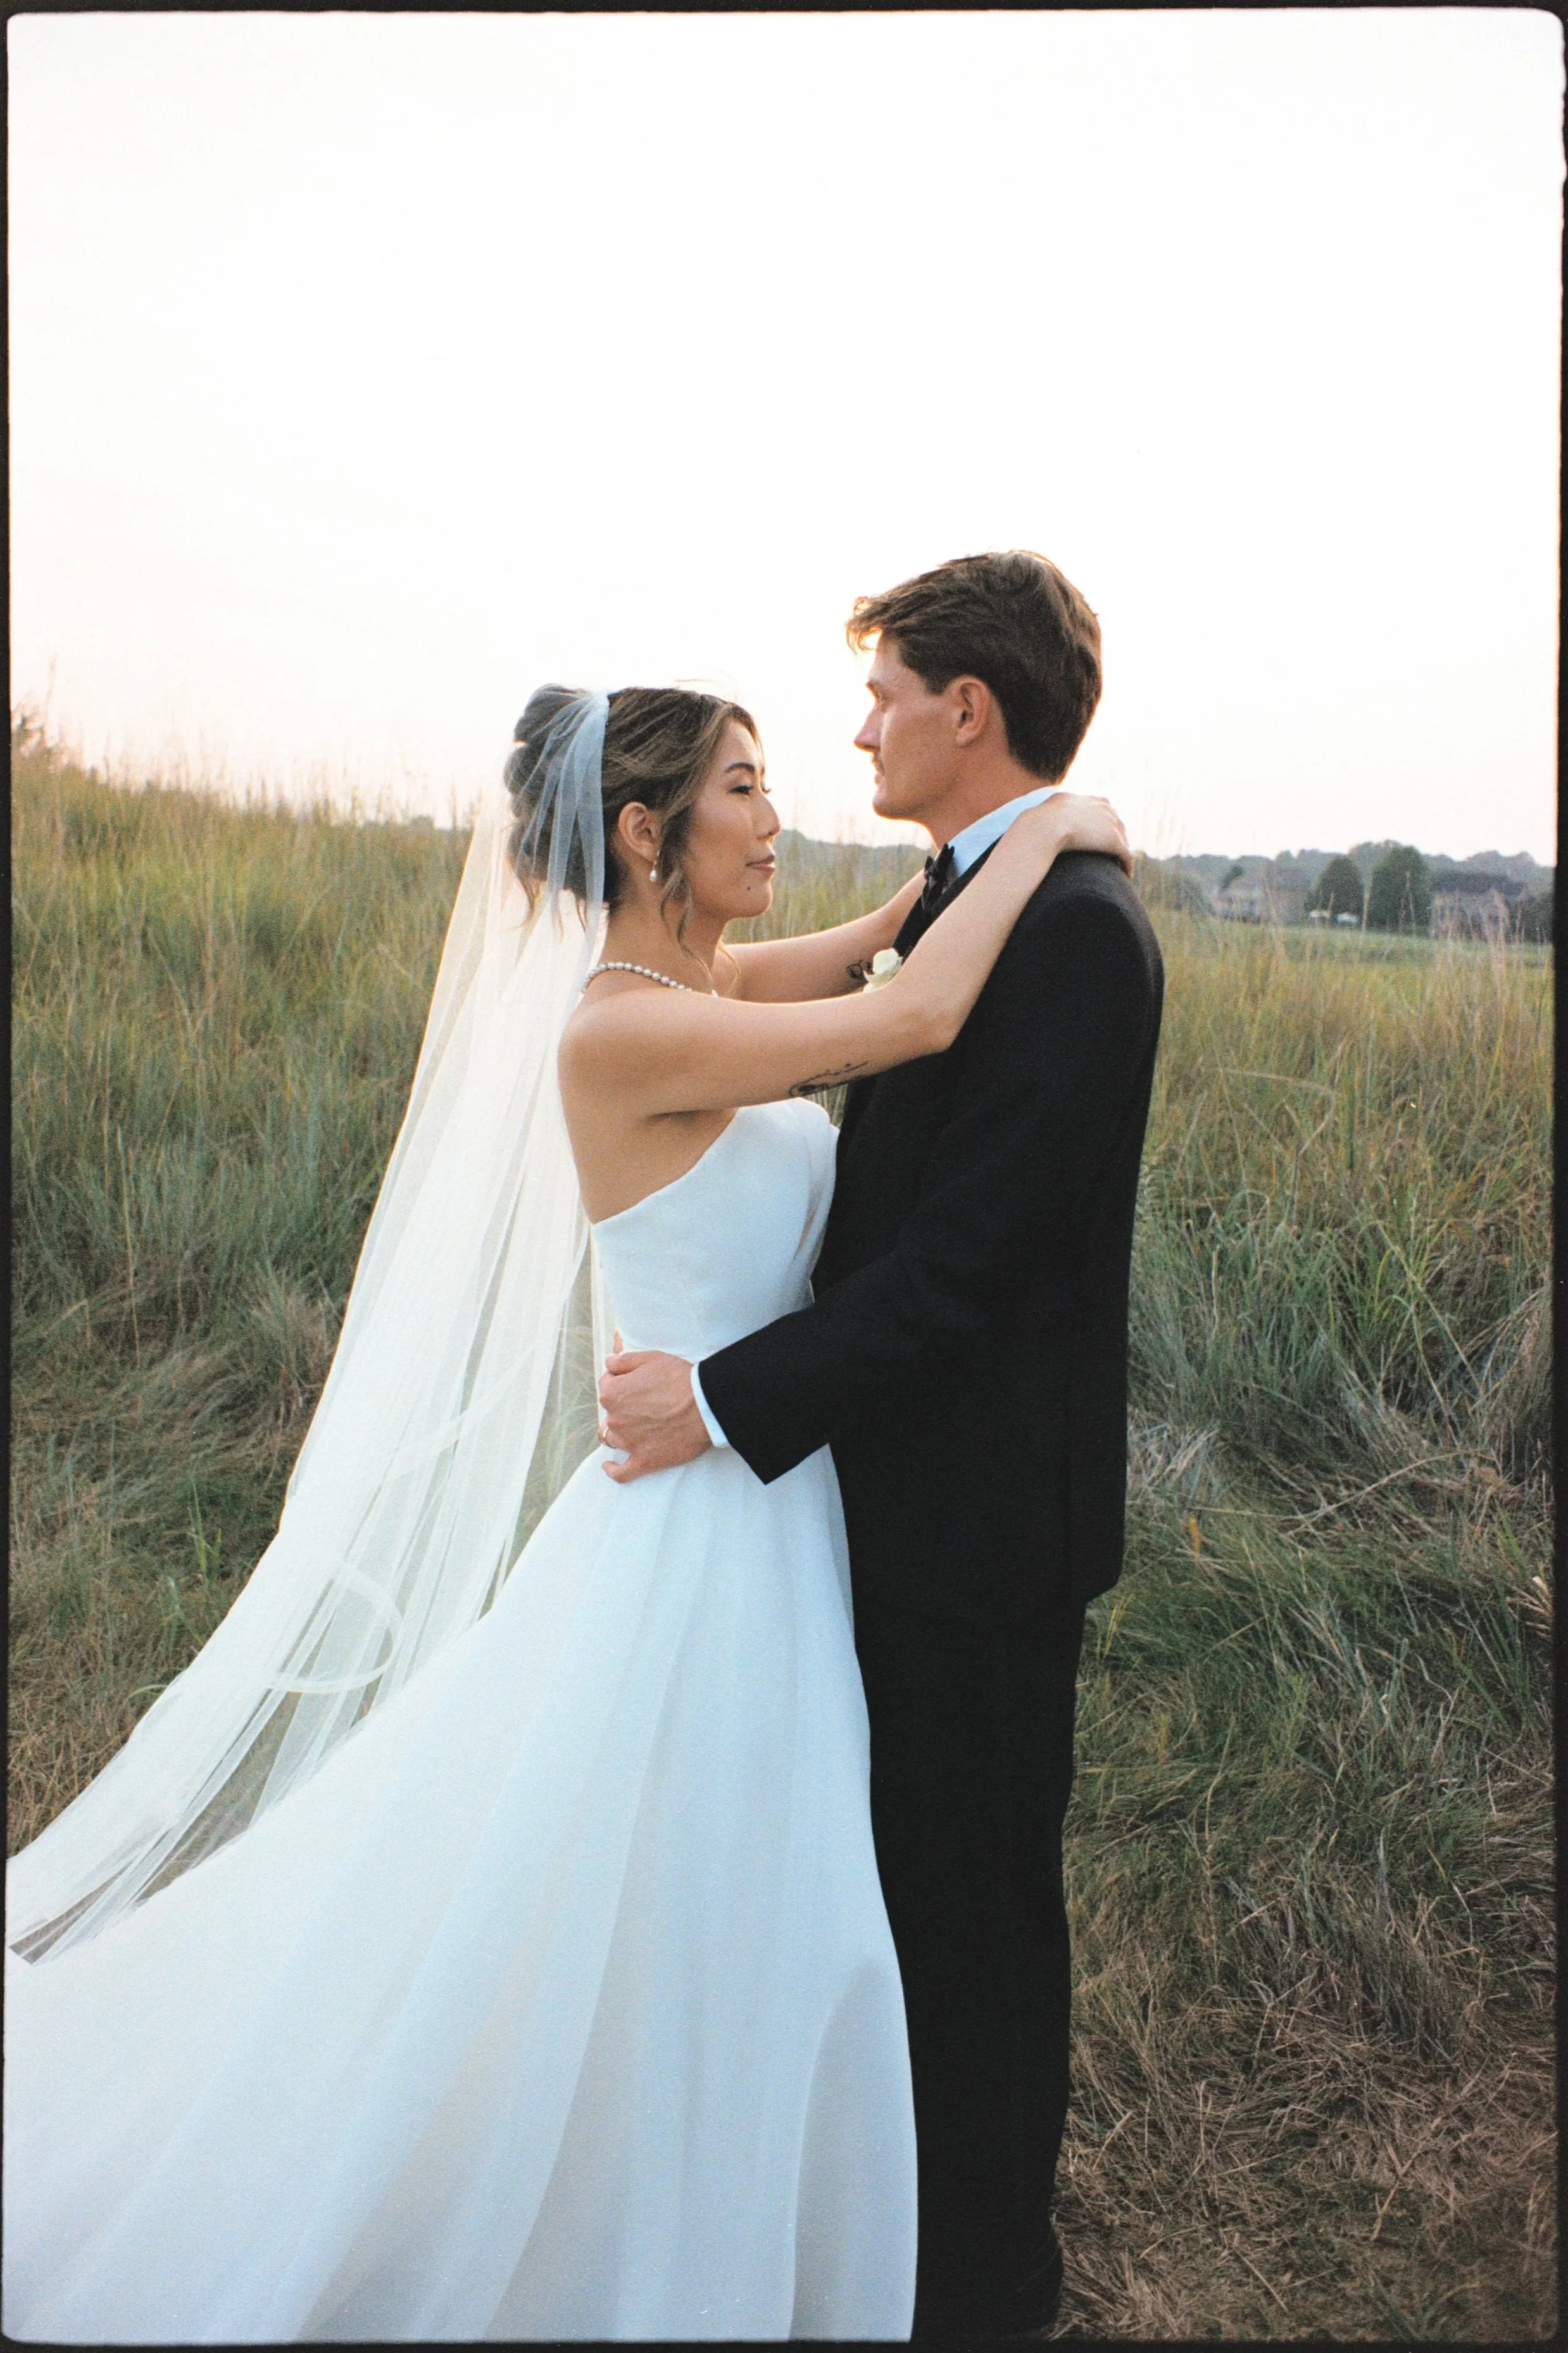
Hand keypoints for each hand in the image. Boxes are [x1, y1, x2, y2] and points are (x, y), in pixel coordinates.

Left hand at [598, 1350, 711, 1482]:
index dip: (620, 1381)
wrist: (705, 1406)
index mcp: (613, 1394)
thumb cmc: (680, 1379)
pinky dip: (614, 1470)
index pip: (606, 1385)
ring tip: (631, 1429)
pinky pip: (622, 1472)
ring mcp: (629, 1442)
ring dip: (618, 1433)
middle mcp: (615, 1419)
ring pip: (612, 1439)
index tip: (634, 1382)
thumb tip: (609, 1362)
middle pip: (610, 1413)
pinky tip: (610, 1466)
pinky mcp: (644, 1461)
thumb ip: (624, 1361)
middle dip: (621, 1407)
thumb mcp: (651, 1358)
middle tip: (643, 1403)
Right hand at [1043, 792, 1132, 875]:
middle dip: (1116, 838)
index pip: (1104, 808)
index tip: (1100, 834)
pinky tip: (1126, 877)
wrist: (1048, 826)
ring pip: (1123, 840)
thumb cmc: (1042, 820)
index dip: (1104, 822)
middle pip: (1117, 824)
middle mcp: (1104, 809)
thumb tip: (1047, 815)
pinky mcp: (1114, 842)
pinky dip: (1127, 867)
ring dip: (1122, 854)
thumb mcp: (1050, 807)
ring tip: (1119, 867)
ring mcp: (1112, 825)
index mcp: (1090, 801)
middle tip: (1112, 854)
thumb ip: (1055, 808)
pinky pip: (1126, 856)